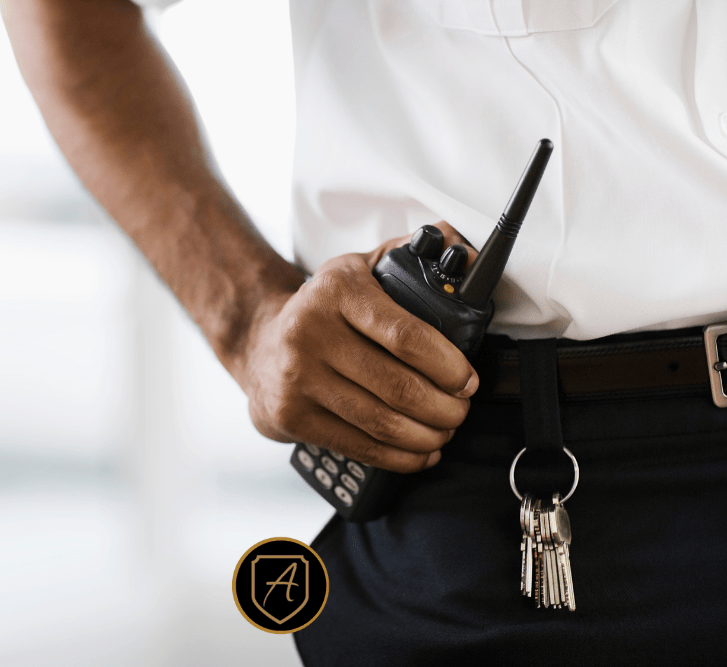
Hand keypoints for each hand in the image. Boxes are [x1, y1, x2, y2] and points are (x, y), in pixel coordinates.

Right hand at [236, 222, 478, 472]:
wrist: (259, 341)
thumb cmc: (322, 309)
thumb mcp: (360, 270)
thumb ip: (408, 255)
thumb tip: (460, 247)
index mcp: (336, 291)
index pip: (405, 335)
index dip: (446, 364)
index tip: (467, 379)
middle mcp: (310, 333)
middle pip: (398, 387)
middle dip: (445, 408)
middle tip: (461, 410)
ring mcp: (297, 379)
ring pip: (381, 422)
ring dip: (427, 435)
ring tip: (444, 430)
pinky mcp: (291, 416)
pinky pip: (359, 446)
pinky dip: (399, 457)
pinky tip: (419, 451)